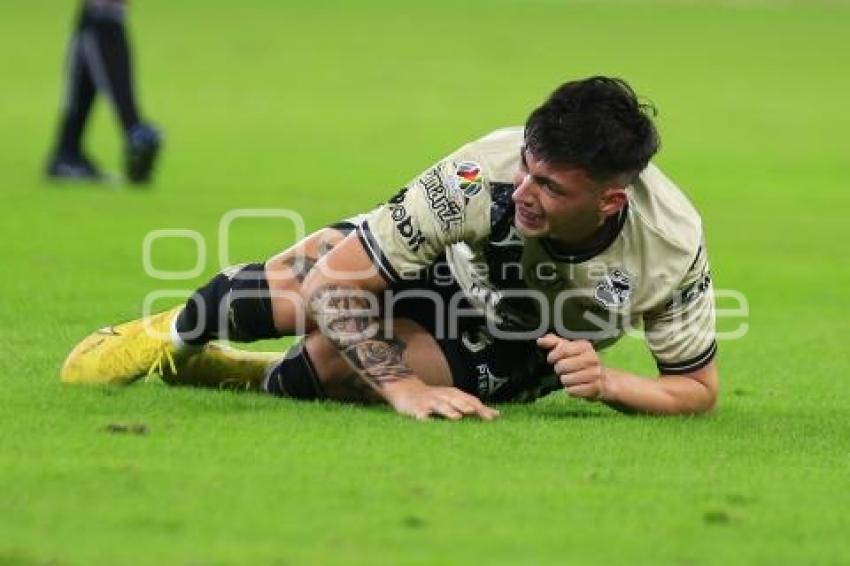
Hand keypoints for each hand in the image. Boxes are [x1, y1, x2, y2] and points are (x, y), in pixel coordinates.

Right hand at [384, 379, 499, 420]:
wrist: (405, 389)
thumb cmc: (434, 397)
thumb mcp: (453, 398)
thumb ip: (471, 406)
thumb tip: (497, 414)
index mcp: (452, 394)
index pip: (469, 400)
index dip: (481, 407)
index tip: (493, 417)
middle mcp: (442, 396)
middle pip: (456, 400)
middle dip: (465, 405)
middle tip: (475, 412)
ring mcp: (429, 402)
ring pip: (439, 405)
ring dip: (448, 410)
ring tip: (457, 417)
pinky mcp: (416, 409)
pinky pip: (420, 414)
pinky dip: (425, 418)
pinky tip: (429, 423)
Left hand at [537, 334, 607, 400]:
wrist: (602, 380)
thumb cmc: (580, 362)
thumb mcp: (568, 349)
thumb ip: (554, 342)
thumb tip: (540, 340)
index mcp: (584, 346)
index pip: (563, 349)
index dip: (553, 356)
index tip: (552, 359)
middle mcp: (592, 358)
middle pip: (562, 366)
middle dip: (559, 369)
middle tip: (564, 370)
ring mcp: (595, 374)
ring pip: (566, 380)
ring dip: (565, 380)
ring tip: (570, 378)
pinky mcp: (594, 388)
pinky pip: (572, 391)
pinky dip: (571, 390)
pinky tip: (575, 386)